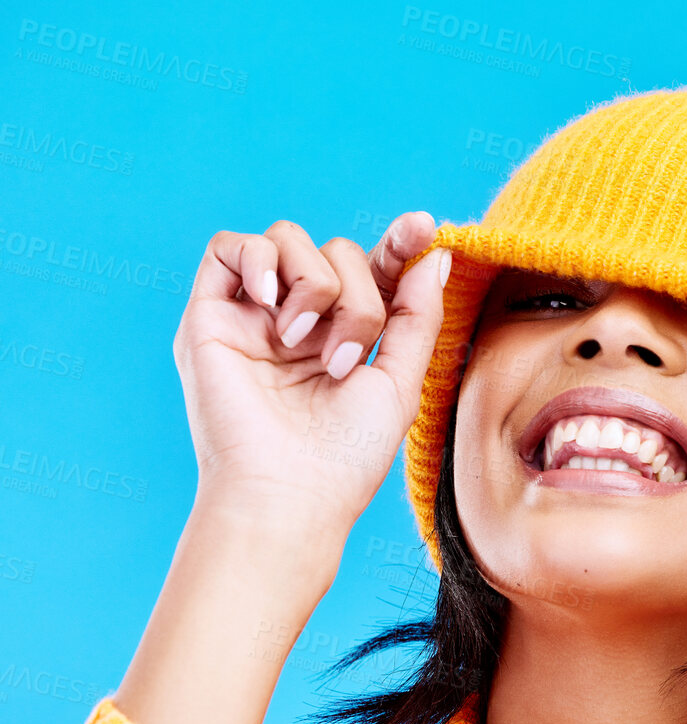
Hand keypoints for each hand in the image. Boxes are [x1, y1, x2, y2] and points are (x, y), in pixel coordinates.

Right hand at [172, 212, 448, 568]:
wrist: (289, 494)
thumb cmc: (345, 457)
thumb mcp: (399, 381)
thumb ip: (417, 315)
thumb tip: (436, 252)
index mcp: (344, 337)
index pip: (371, 269)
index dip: (396, 243)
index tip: (423, 227)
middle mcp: (300, 322)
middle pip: (337, 250)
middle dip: (356, 297)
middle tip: (344, 360)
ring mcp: (255, 317)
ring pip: (288, 239)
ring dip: (314, 285)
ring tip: (306, 346)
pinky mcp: (210, 316)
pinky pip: (229, 246)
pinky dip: (257, 260)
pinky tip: (274, 307)